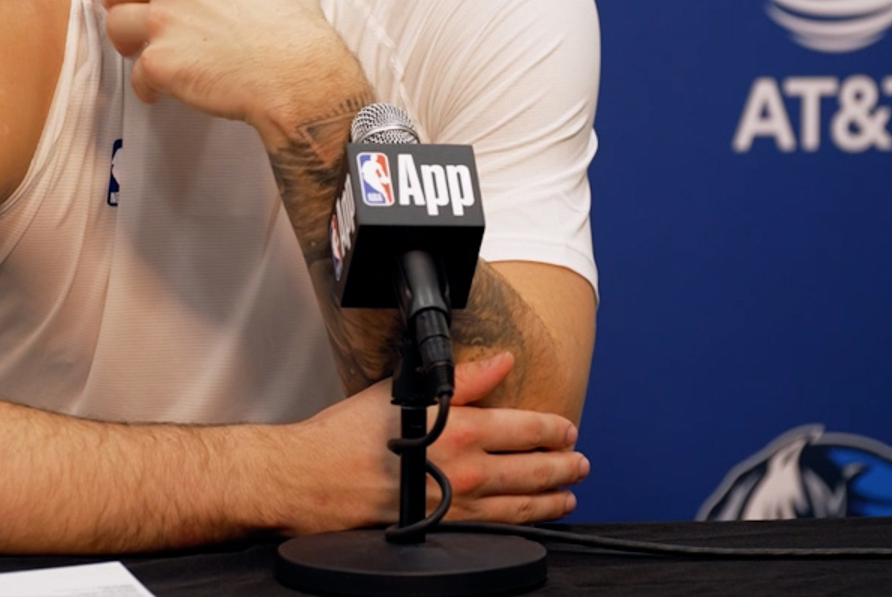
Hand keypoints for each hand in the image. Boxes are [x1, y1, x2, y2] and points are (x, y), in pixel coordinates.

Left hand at [98, 0, 362, 131]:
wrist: (296, 77)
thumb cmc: (296, 30)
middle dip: (121, 2)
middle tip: (135, 21)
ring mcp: (162, 20)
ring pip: (114, 23)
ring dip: (126, 41)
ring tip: (143, 54)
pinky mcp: (158, 61)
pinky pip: (133, 74)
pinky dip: (145, 86)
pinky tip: (160, 92)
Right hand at [281, 352, 587, 533]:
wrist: (312, 477)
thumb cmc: (348, 433)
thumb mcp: (406, 392)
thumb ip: (463, 378)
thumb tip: (500, 361)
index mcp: (461, 429)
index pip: (527, 429)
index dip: (554, 429)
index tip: (567, 429)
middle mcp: (466, 470)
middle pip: (535, 470)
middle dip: (564, 466)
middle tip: (579, 463)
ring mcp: (458, 505)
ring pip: (523, 506)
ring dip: (552, 499)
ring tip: (567, 496)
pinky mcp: (443, 529)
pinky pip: (497, 530)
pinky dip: (522, 524)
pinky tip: (530, 522)